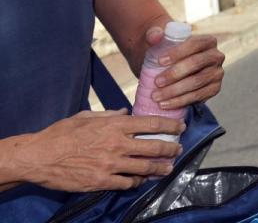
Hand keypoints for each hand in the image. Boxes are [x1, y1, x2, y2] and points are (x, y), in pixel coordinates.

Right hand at [18, 110, 183, 191]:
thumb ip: (109, 115)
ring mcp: (111, 164)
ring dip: (160, 168)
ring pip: (145, 168)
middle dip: (171, 149)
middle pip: (154, 147)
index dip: (170, 126)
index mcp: (114, 126)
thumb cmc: (61, 134)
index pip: (151, 124)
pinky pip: (127, 183)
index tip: (180, 127)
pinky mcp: (102, 181)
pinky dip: (137, 182)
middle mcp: (117, 144)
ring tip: (168, 168)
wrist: (39, 157)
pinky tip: (141, 180)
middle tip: (179, 149)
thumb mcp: (86, 117)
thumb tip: (125, 112)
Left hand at [147, 27, 224, 109]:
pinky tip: (165, 104)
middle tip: (156, 82)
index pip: (195, 44)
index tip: (159, 61)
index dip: (178, 52)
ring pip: (197, 82)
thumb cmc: (167, 52)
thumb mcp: (160, 41)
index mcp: (207, 41)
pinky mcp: (214, 89)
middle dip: (175, 74)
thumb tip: (155, 36)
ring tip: (156, 96)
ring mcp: (217, 73)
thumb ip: (153, 34)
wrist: (174, 69)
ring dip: (175, 91)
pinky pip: (199, 96)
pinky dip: (181, 101)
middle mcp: (216, 56)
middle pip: (197, 64)